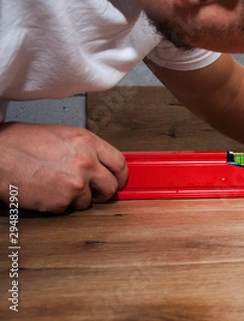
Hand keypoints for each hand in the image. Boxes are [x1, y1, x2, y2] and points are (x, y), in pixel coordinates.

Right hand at [0, 122, 127, 212]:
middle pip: (111, 186)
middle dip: (103, 191)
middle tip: (93, 190)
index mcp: (87, 142)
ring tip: (58, 186)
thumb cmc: (20, 142)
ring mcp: (75, 183)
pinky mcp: (61, 201)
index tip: (119, 180)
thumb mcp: (62, 136)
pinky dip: (59, 204)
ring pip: (90, 201)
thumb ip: (85, 149)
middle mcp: (86, 162)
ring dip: (77, 198)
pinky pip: (69, 208)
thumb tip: (99, 162)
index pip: (120, 162)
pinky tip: (46, 191)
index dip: (121, 175)